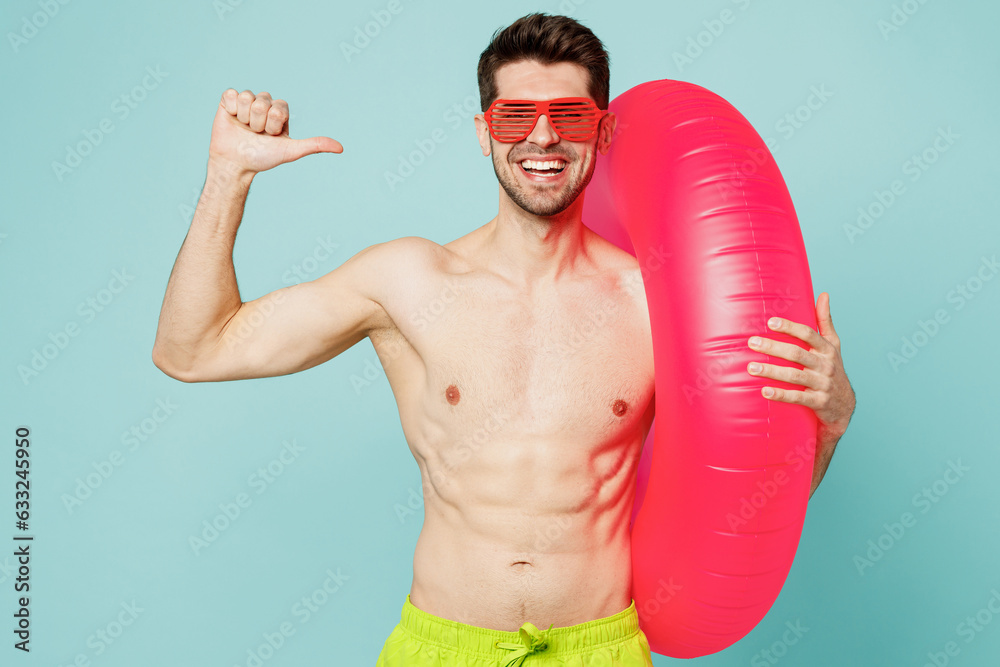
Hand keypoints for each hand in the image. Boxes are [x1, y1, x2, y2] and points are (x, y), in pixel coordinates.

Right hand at [208, 89, 342, 174]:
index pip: (279, 108)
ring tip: (244, 129)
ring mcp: (247, 102)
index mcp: (281, 112)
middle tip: (256, 134)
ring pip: (248, 98)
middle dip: (259, 122)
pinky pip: (232, 94)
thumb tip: (341, 148)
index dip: (274, 124)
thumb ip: (315, 146)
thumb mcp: (291, 151)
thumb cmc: (263, 158)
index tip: (271, 136)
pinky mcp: (228, 101)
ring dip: (245, 118)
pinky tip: (233, 120)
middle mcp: (265, 104)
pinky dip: (231, 109)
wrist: (235, 164)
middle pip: (263, 102)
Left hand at [745, 292, 855, 436]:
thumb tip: (823, 294)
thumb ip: (825, 321)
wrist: (844, 405)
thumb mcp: (833, 345)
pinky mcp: (818, 402)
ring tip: (751, 367)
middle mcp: (825, 365)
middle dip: (774, 347)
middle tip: (752, 342)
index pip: (808, 335)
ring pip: (795, 375)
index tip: (771, 322)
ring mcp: (822, 384)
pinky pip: (797, 397)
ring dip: (772, 371)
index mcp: (827, 349)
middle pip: (797, 353)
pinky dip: (781, 394)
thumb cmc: (832, 369)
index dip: (790, 328)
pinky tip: (764, 391)